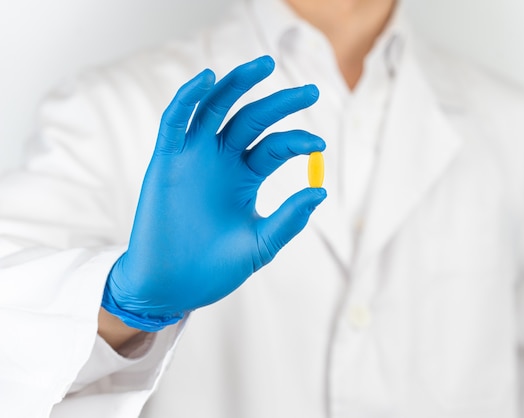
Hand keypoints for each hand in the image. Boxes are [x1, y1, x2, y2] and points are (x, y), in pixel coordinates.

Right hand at [101, 56, 325, 330]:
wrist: (171, 289)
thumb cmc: (213, 269)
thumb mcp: (260, 244)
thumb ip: (288, 219)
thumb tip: (321, 191)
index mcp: (245, 177)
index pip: (274, 146)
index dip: (297, 142)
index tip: (319, 146)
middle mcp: (221, 161)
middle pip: (251, 118)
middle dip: (280, 102)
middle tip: (310, 91)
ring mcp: (193, 158)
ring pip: (215, 109)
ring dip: (237, 84)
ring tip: (264, 65)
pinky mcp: (166, 162)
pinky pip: (175, 122)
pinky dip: (188, 98)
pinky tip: (208, 79)